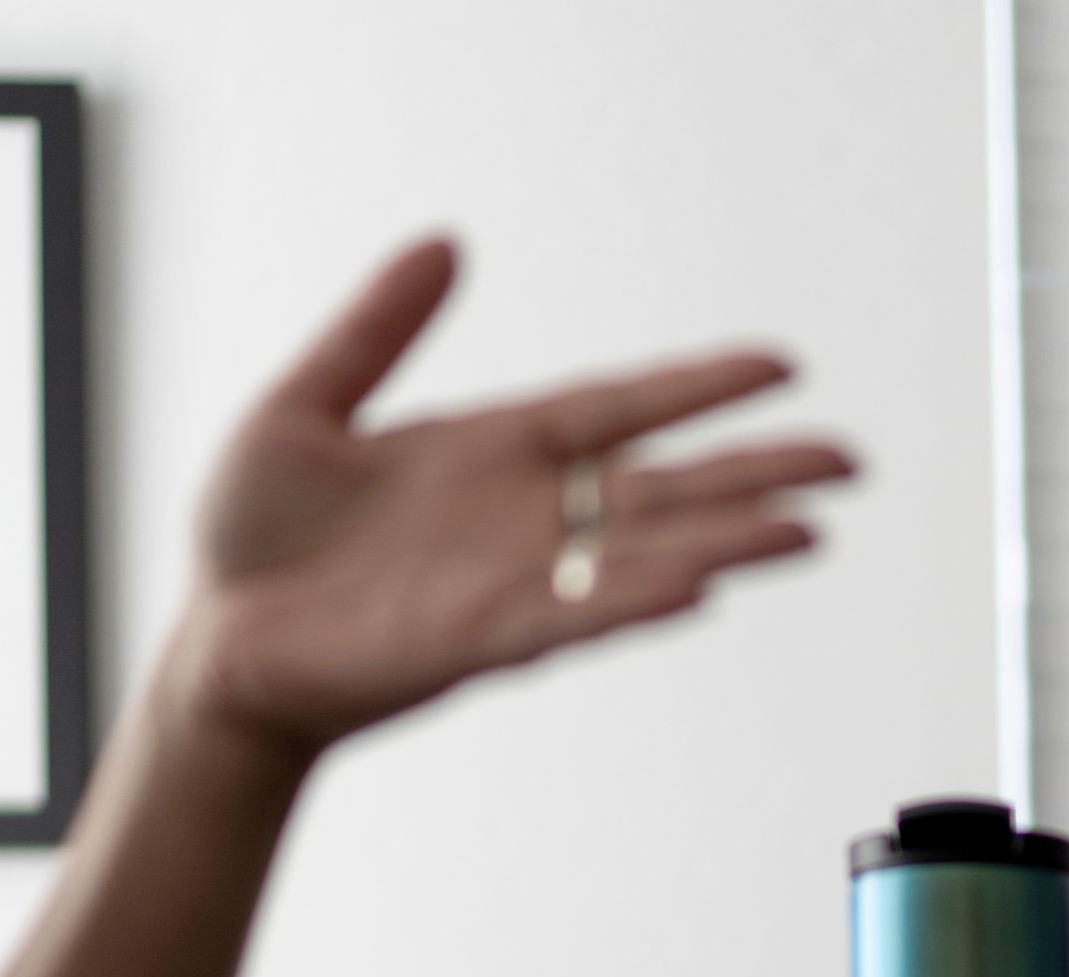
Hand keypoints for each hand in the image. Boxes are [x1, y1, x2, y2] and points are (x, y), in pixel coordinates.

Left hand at [167, 237, 857, 755]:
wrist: (220, 641)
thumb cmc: (256, 535)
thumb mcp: (303, 402)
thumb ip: (375, 328)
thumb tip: (442, 243)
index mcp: (495, 451)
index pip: (620, 410)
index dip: (697, 389)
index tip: (781, 367)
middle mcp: (525, 519)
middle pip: (664, 489)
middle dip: (755, 474)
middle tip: (848, 464)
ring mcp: (511, 583)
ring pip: (640, 558)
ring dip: (723, 545)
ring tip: (807, 533)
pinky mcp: (477, 640)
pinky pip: (572, 620)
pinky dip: (633, 603)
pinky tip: (698, 588)